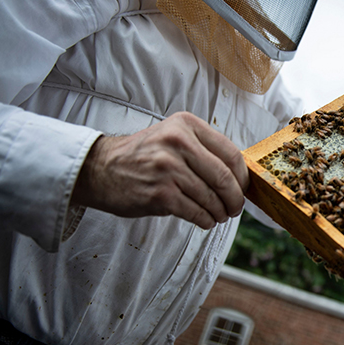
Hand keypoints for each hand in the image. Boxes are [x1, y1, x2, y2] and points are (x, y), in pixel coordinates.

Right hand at [71, 112, 248, 228]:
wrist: (100, 169)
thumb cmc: (143, 156)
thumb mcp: (172, 136)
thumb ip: (203, 148)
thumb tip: (238, 175)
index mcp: (186, 125)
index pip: (230, 153)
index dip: (242, 176)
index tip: (243, 188)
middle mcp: (178, 143)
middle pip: (224, 178)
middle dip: (235, 199)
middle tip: (235, 208)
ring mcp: (169, 169)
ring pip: (212, 198)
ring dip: (220, 212)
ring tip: (219, 215)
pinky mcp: (160, 194)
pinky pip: (196, 212)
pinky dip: (206, 220)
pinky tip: (205, 220)